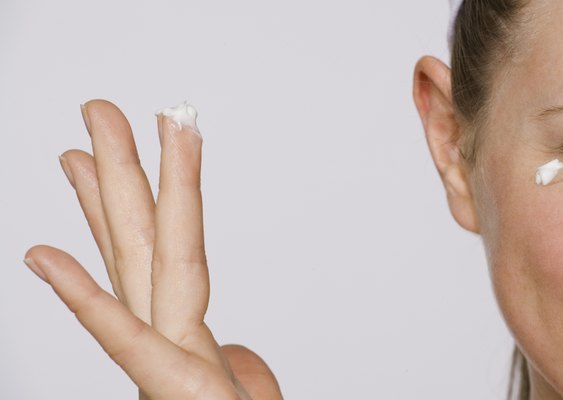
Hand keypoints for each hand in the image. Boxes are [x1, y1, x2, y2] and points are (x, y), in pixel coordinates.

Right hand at [24, 100, 282, 399]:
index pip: (172, 251)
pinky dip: (87, 299)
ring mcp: (165, 361)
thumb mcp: (246, 397)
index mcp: (192, 334)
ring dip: (108, 203)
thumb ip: (245, 374)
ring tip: (78, 147)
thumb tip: (242, 359)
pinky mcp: (175, 392)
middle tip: (101, 109)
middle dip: (125, 171)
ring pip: (137, 265)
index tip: (152, 141)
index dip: (162, 192)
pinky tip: (42, 256)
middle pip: (148, 238)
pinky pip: (129, 341)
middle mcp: (171, 335)